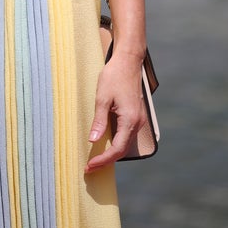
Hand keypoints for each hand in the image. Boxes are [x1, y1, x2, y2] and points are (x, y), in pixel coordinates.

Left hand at [84, 52, 146, 172]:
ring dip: (111, 153)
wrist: (128, 61)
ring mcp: (138, 120)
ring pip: (124, 143)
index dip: (103, 160)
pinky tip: (105, 143)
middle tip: (89, 166)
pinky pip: (126, 135)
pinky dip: (115, 143)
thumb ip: (99, 121)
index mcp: (130, 120)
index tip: (89, 165)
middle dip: (106, 160)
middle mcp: (137, 123)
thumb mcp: (102, 98)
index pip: (116, 149)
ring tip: (95, 158)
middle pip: (122, 150)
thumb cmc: (114, 76)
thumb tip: (93, 141)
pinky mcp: (135, 116)